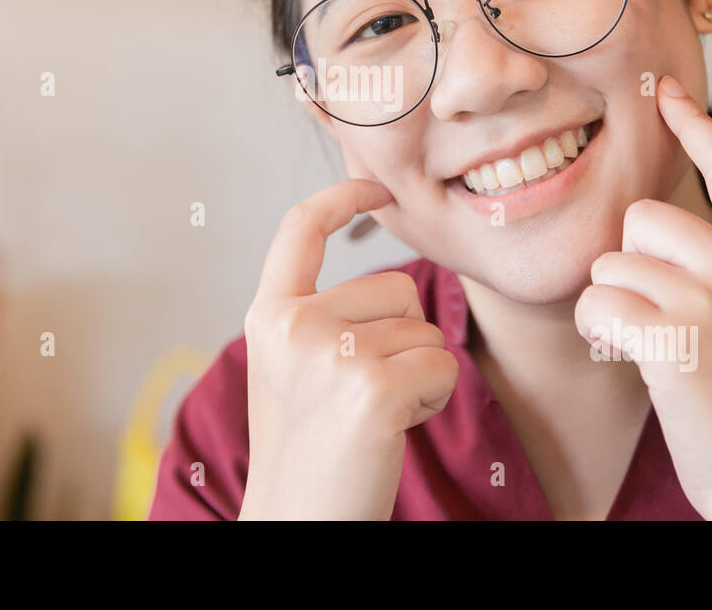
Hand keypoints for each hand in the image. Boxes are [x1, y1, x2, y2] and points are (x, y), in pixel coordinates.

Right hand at [239, 178, 458, 519]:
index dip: (341, 197)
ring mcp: (330, 354)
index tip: (375, 185)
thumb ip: (320, 321)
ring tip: (373, 417)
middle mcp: (292, 325)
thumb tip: (391, 289)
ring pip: (425, 329)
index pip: (300, 229)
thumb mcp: (292, 372)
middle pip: (397, 288)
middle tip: (363, 397)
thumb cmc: (307, 456)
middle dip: (403, 338)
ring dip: (418, 373)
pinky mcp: (372, 389)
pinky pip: (442, 366)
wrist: (296, 525)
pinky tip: (394, 430)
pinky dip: (432, 399)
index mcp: (269, 316)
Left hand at [574, 74, 711, 519]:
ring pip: (611, 263)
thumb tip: (654, 226)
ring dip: (615, 304)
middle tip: (659, 315)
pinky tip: (633, 359)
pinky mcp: (674, 336)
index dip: (698, 128)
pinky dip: (600, 332)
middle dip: (630, 262)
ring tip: (653, 345)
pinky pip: (597, 302)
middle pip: (641, 217)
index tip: (668, 92)